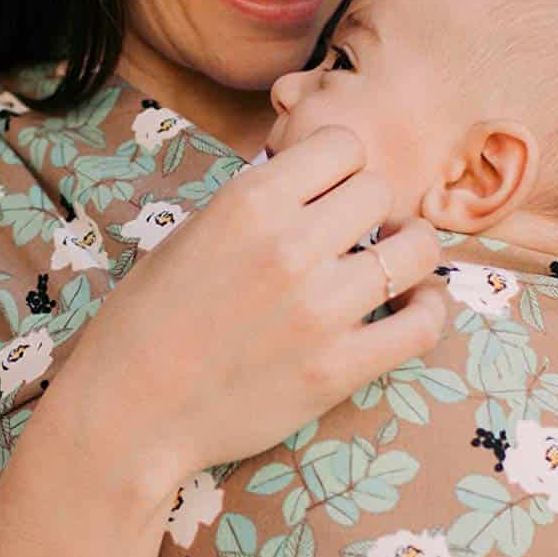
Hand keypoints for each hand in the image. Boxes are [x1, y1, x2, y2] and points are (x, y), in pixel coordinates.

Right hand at [56, 125, 448, 497]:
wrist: (128, 412)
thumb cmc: (147, 322)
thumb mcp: (191, 233)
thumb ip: (256, 201)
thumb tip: (311, 172)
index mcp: (249, 201)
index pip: (343, 145)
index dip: (340, 168)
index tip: (328, 194)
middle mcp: (290, 245)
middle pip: (380, 191)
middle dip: (370, 211)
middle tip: (353, 239)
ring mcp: (320, 309)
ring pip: (417, 248)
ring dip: (409, 252)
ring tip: (391, 267)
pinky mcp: (339, 368)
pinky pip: (423, 324)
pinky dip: (428, 310)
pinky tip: (413, 308)